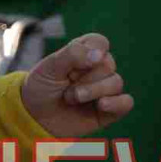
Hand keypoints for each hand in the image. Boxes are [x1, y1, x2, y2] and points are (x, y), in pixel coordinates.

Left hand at [19, 32, 133, 140]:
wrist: (34, 119)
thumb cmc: (41, 89)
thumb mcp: (49, 67)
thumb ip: (73, 55)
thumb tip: (99, 56)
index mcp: (84, 53)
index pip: (100, 43)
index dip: (90, 51)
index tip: (72, 65)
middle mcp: (98, 69)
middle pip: (108, 64)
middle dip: (85, 78)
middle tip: (65, 88)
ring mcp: (104, 89)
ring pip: (116, 82)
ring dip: (92, 91)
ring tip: (71, 99)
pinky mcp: (109, 110)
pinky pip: (126, 103)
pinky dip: (117, 103)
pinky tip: (101, 105)